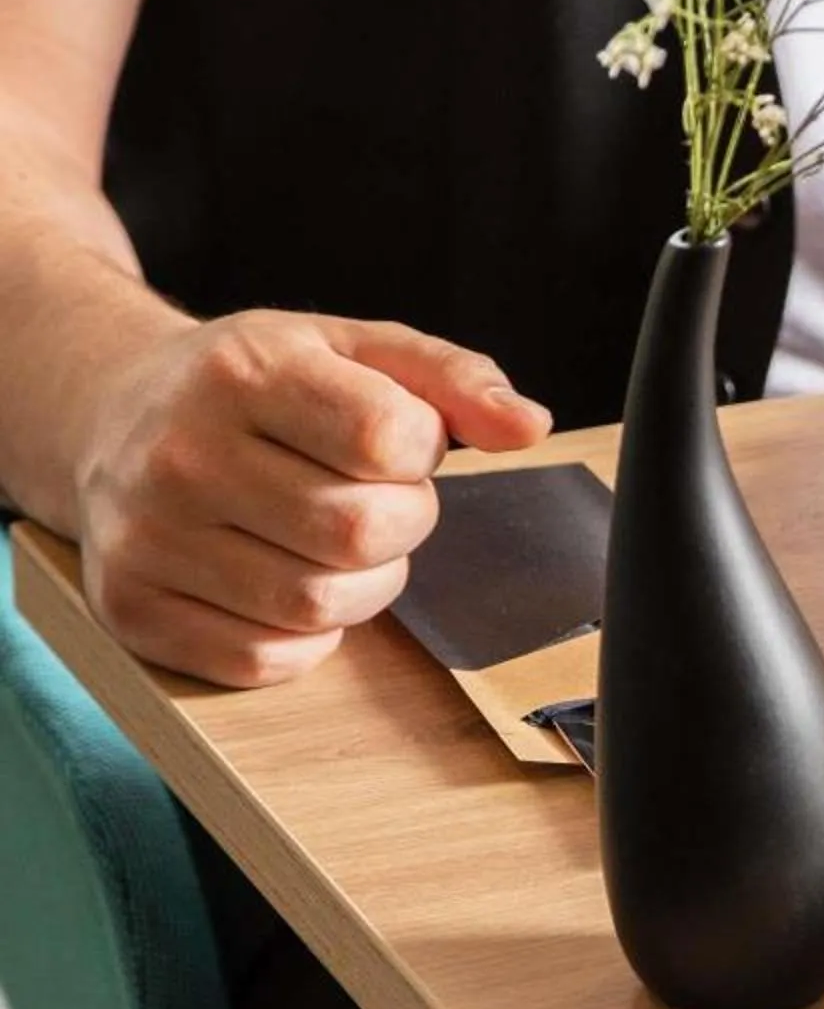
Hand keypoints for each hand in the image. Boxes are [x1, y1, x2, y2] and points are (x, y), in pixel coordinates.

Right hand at [70, 311, 549, 686]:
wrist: (110, 413)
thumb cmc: (257, 386)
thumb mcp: (353, 349)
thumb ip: (453, 379)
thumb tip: (528, 426)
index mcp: (242, 372)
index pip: (389, 439)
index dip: (420, 451)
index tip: (393, 442)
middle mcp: (180, 455)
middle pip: (361, 532)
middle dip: (401, 521)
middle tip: (371, 497)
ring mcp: (146, 538)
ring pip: (319, 605)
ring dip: (362, 584)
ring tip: (332, 540)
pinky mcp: (131, 608)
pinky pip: (265, 659)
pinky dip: (303, 635)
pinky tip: (283, 578)